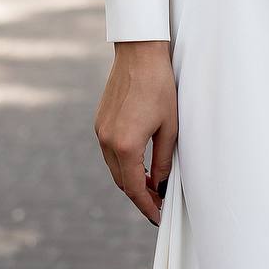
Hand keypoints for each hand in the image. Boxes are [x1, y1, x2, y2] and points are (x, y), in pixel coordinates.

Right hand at [94, 39, 176, 226]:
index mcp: (126, 145)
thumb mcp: (169, 127)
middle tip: (157, 202)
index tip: (158, 216)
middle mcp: (107, 141)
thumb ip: (163, 161)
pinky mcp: (99, 121)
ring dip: (130, 178)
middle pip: (121, 181)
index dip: (146, 206)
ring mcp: (100, 130)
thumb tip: (159, 186)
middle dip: (138, 195)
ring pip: (114, 167)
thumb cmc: (159, 86)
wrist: (139, 53)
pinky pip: (109, 151)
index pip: (134, 188)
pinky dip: (122, 162)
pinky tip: (138, 160)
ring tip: (150, 183)